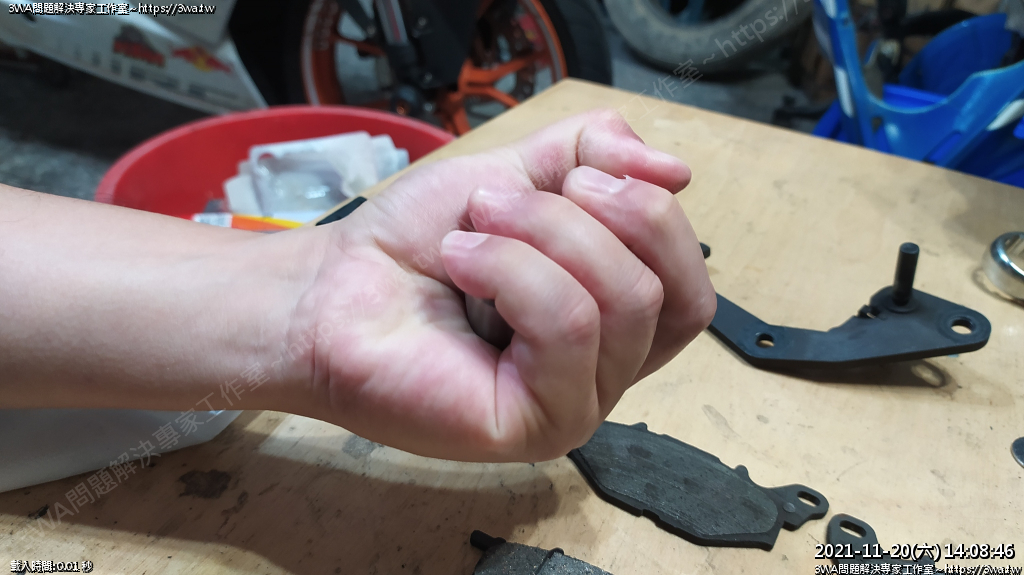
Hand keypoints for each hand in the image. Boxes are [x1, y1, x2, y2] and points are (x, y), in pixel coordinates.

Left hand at [287, 109, 715, 461]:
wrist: (335, 289)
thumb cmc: (418, 245)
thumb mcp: (516, 175)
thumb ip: (594, 158)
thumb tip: (678, 171)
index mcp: (612, 318)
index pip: (689, 281)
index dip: (654, 214)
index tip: (582, 172)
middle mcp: (606, 368)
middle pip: (678, 294)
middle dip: (603, 215)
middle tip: (513, 195)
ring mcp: (577, 404)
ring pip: (625, 302)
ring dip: (544, 234)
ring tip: (473, 228)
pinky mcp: (538, 425)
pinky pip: (569, 327)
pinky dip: (513, 270)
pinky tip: (461, 263)